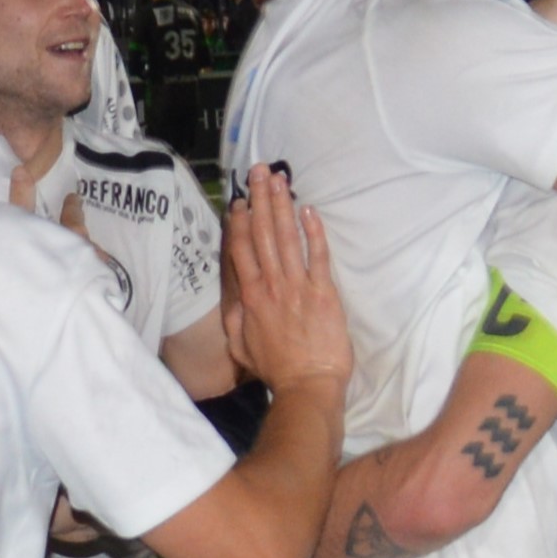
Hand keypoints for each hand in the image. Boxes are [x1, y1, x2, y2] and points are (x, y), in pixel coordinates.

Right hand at [218, 164, 345, 388]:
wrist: (307, 386)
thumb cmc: (276, 369)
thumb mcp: (240, 345)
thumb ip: (234, 318)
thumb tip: (233, 299)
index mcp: (250, 296)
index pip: (242, 250)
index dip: (241, 223)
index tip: (241, 201)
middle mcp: (272, 285)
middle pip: (263, 234)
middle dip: (261, 200)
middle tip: (259, 171)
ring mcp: (298, 287)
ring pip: (287, 238)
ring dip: (282, 206)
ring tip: (279, 180)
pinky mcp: (324, 293)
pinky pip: (318, 256)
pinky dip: (314, 232)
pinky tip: (309, 210)